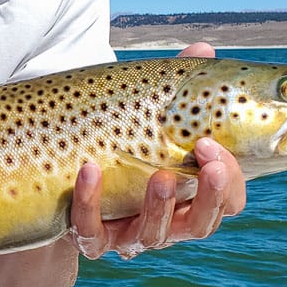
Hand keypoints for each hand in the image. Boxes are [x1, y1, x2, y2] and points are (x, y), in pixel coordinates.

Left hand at [69, 41, 246, 258]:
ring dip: (158, 206)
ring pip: (153, 234)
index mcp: (189, 194)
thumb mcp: (148, 117)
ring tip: (159, 175)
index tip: (211, 144)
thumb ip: (178, 88)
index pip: (227, 200)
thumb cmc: (118, 143)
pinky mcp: (89, 237)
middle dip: (209, 197)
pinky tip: (89, 170)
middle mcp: (166, 220)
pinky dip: (90, 201)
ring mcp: (127, 233)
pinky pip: (92, 229)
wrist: (59, 184)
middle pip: (200, 224)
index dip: (228, 179)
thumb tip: (204, 49)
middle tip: (208, 166)